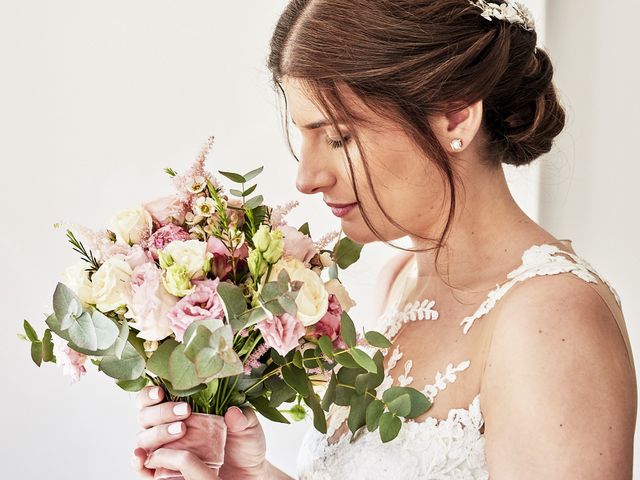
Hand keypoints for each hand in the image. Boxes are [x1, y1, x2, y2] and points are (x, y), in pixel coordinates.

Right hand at [131, 385, 267, 479]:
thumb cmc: (243, 442)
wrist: (247, 471)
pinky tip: (141, 456)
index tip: (162, 391)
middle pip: (146, 415)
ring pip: (143, 438)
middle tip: (185, 411)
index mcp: (181, 408)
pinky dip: (138, 463)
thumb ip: (243, 418)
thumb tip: (233, 412)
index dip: (151, 393)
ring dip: (158, 433)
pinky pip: (143, 468)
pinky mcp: (163, 471)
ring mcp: (164, 449)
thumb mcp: (248, 427)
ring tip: (181, 429)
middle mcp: (166, 427)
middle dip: (162, 411)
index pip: (154, 397)